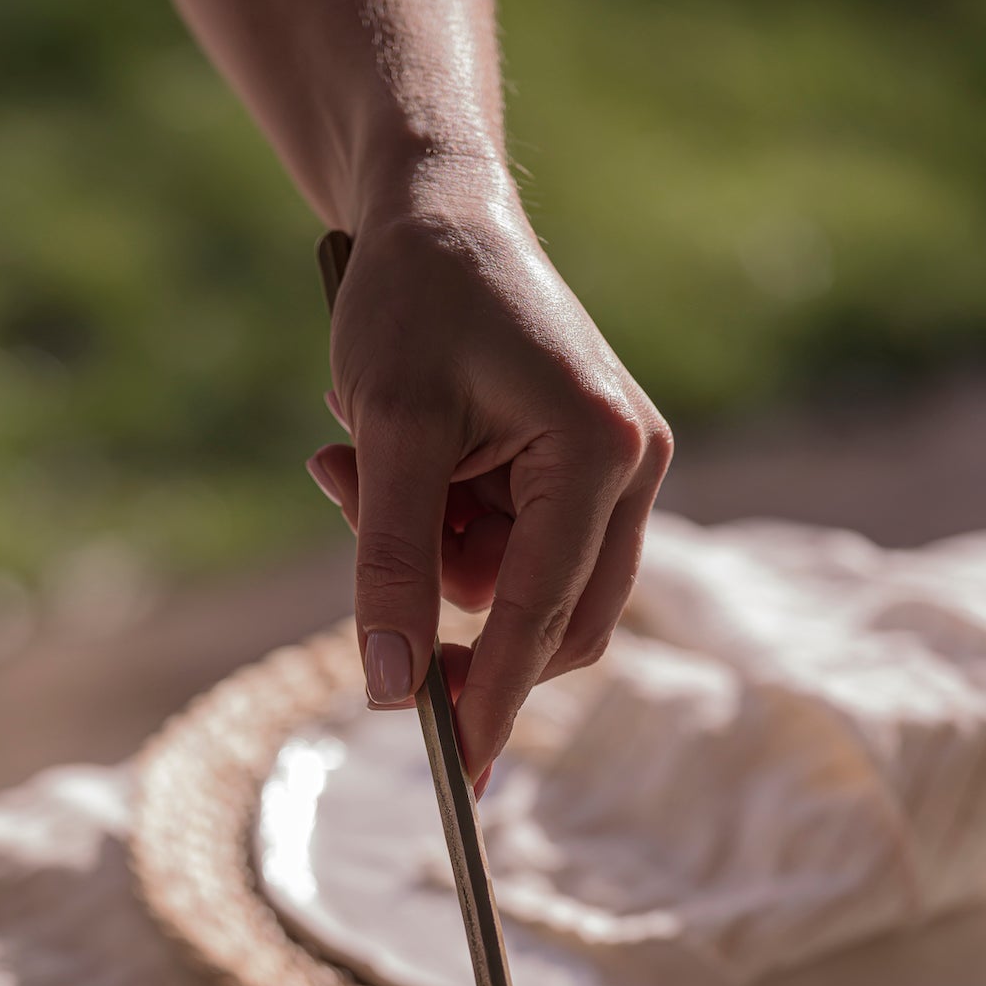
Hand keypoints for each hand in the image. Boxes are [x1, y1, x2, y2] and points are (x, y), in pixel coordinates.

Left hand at [306, 174, 671, 780]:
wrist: (431, 208)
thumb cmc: (413, 299)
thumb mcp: (386, 432)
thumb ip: (390, 563)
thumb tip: (392, 691)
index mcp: (601, 451)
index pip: (544, 613)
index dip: (495, 699)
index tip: (458, 777)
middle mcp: (631, 466)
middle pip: (551, 623)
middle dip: (449, 612)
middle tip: (367, 603)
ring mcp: (614, 471)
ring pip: (518, 591)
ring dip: (428, 559)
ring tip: (354, 467)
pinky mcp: (579, 472)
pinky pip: (508, 551)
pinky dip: (439, 532)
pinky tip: (386, 462)